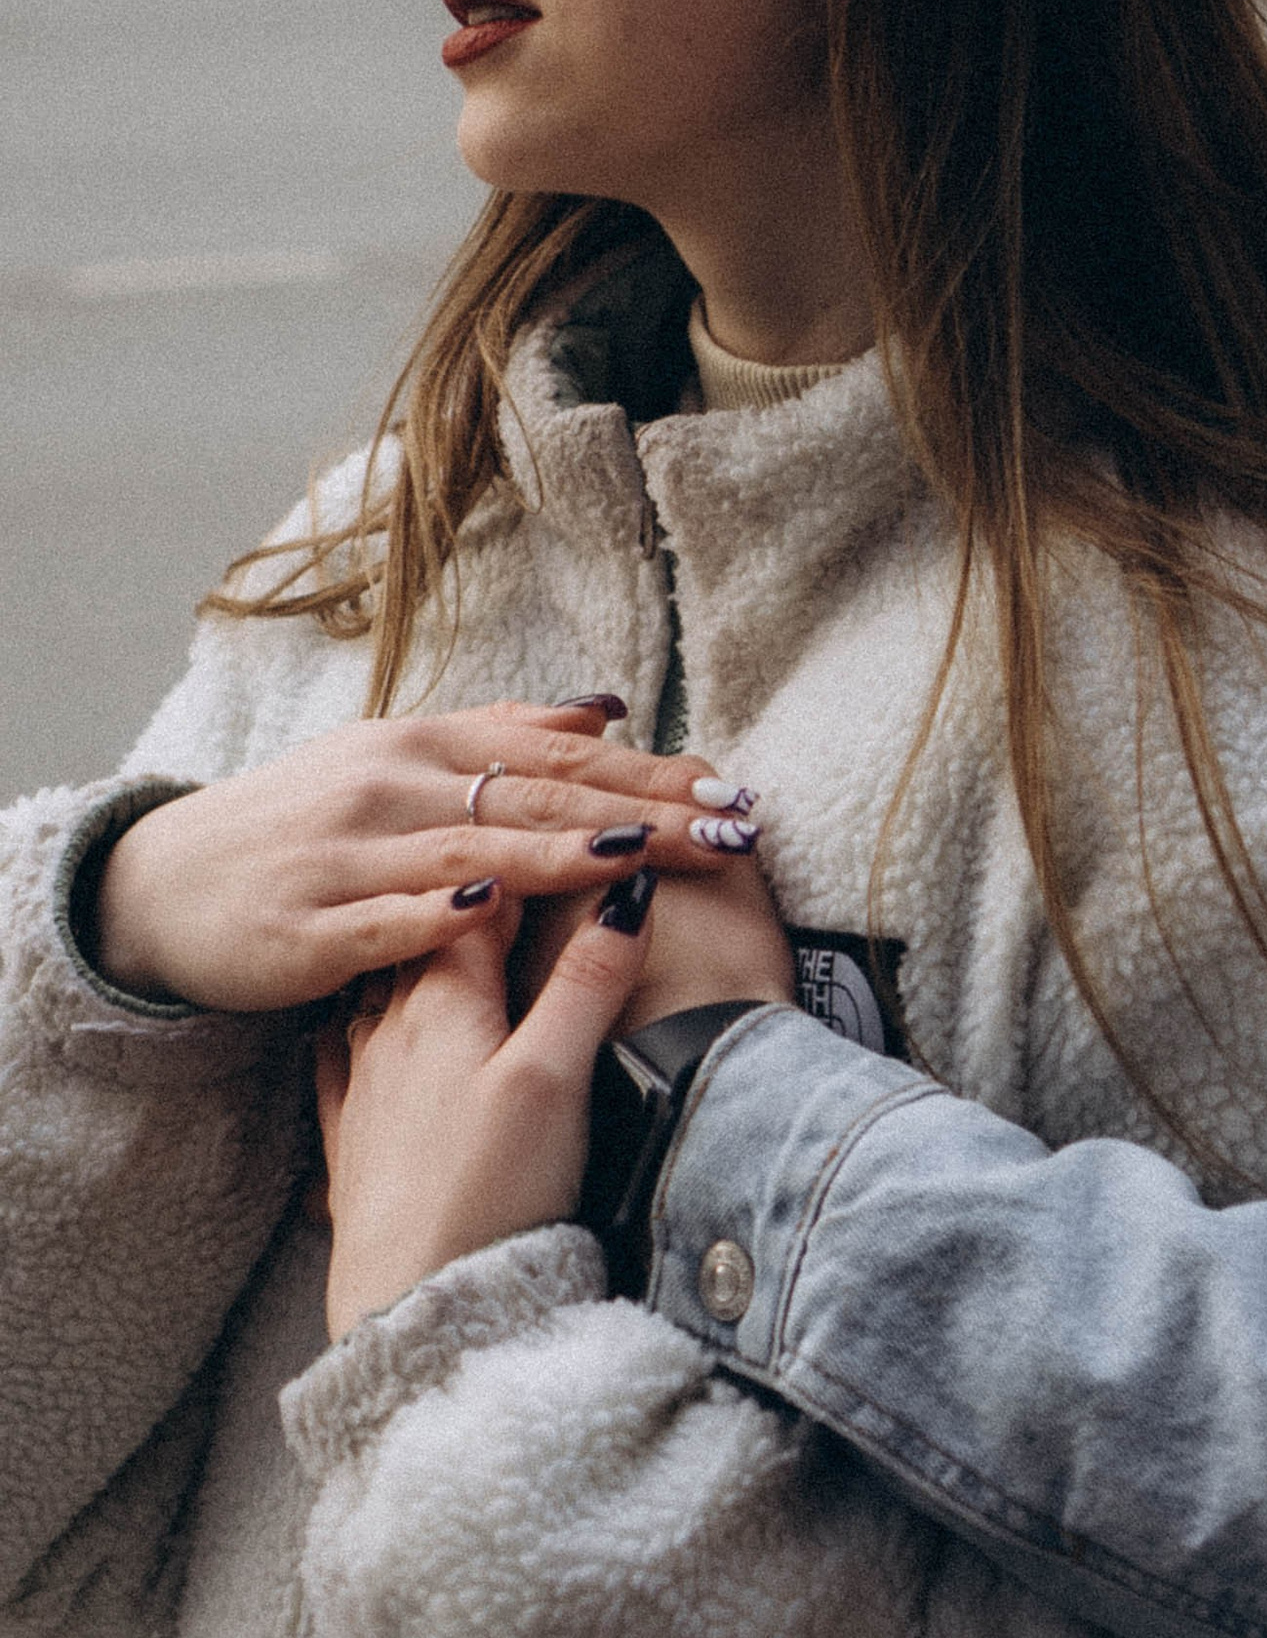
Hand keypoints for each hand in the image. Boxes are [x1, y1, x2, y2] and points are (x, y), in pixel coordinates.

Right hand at [92, 699, 755, 1012]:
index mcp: (422, 745)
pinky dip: (438, 911)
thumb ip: (502, 734)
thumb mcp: (397, 759)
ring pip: (472, 851)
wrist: (163, 882)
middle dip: (641, 813)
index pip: (559, 755)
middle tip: (727, 828)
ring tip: (641, 854)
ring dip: (562, 854)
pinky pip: (384, 919)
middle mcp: (391, 788)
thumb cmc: (300, 821)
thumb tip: (607, 709)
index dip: (651, 772)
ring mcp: (348, 856)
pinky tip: (490, 908)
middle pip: (536, 798)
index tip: (731, 789)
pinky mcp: (308, 928)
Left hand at [315, 879, 658, 1334]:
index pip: (486, 890)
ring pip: (385, 979)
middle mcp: (392, 1025)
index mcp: (445, 997)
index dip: (528, 846)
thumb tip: (626, 883)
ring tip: (438, 912)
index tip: (564, 810)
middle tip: (506, 846)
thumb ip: (588, 977)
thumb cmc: (491, 1193)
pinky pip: (341, 1049)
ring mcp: (364, 1083)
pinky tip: (351, 1014)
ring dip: (418, 940)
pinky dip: (357, 1013)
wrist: (416, 1313)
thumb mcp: (556, 1077)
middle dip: (474, 885)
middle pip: (431, 927)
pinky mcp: (352, 1141)